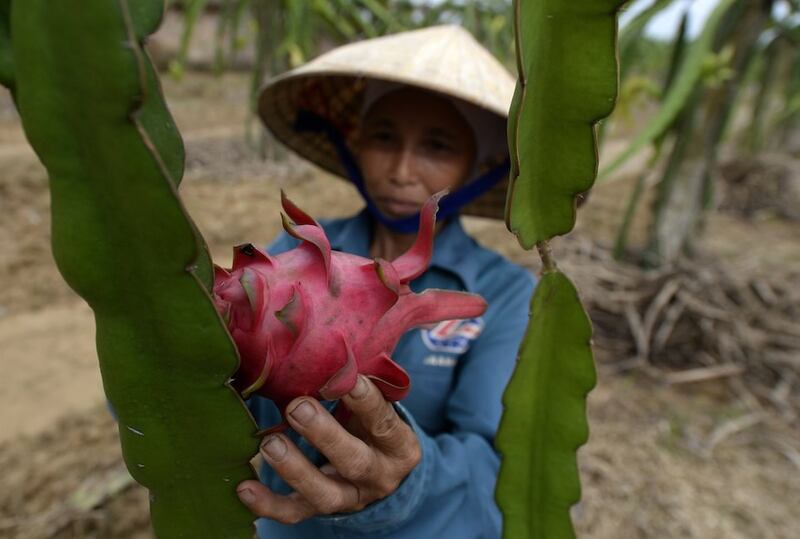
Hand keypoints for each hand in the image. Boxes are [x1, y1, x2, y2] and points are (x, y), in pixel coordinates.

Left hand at [236, 375, 421, 524]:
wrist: (381, 472)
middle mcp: (379, 476)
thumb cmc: (373, 425)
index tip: (348, 378)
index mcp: (399, 446)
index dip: (367, 402)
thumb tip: (329, 349)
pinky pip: (295, 513)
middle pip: (354, 461)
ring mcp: (349, 498)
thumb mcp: (379, 407)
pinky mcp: (321, 510)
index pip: (385, 423)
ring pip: (324, 493)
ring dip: (295, 469)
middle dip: (324, 434)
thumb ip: (359, 386)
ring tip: (270, 444)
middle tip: (298, 407)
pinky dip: (269, 504)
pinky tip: (245, 488)